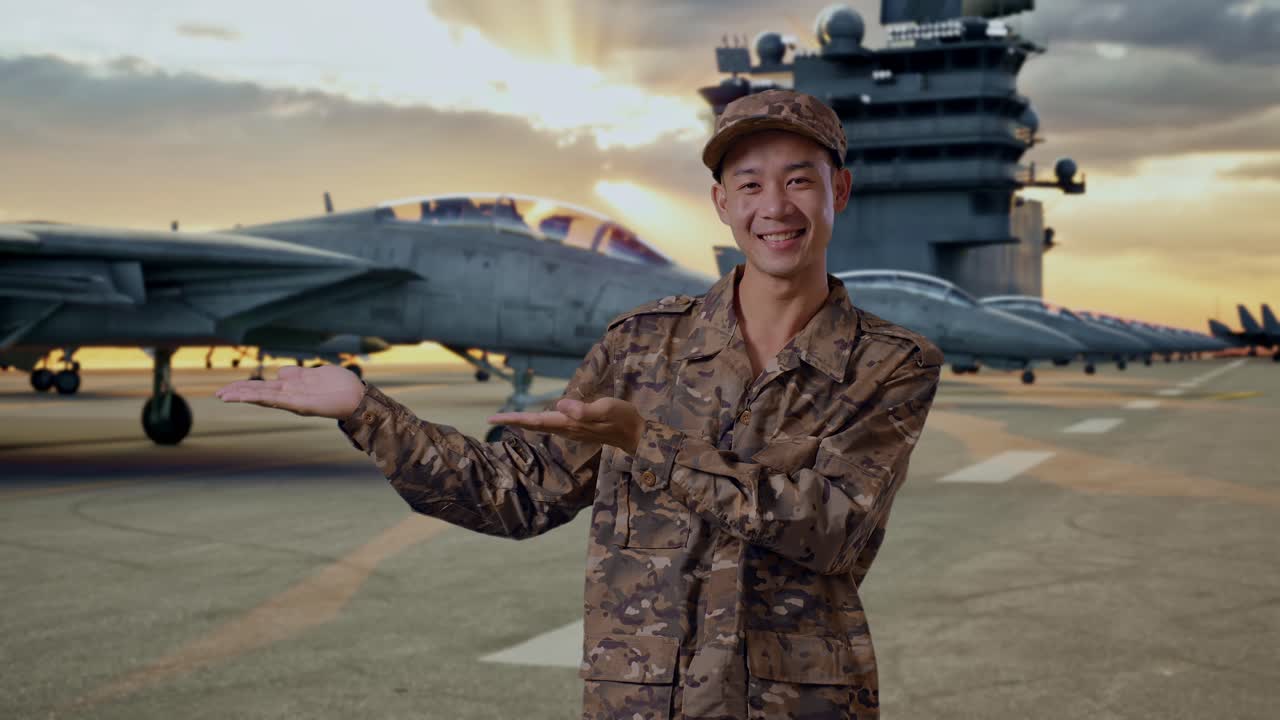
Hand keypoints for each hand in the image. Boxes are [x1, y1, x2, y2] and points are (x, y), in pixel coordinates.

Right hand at [214, 364, 365, 418]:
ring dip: (245, 396)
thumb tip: (279, 372)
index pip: (263, 387)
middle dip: (238, 393)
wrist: (358, 397)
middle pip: (259, 393)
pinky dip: (262, 398)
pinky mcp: (302, 405)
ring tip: (225, 396)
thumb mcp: (313, 374)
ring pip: (264, 397)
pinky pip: (278, 401)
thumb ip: (296, 374)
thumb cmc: (339, 385)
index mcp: (291, 388)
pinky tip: (248, 396)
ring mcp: (294, 401)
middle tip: (217, 395)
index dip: (245, 387)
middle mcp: (290, 395)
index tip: (226, 389)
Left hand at [488, 397, 643, 454]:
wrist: (636, 435)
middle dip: (514, 421)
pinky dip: (538, 421)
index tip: (492, 419)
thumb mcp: (607, 409)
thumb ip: (585, 410)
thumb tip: (560, 405)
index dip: (514, 419)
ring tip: (508, 418)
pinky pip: (552, 425)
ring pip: (542, 425)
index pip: (536, 421)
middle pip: (535, 424)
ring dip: (524, 422)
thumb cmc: (623, 419)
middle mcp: (567, 429)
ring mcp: (572, 430)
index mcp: (569, 423)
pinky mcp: (578, 428)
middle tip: (491, 419)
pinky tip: (537, 419)